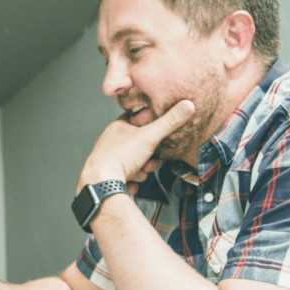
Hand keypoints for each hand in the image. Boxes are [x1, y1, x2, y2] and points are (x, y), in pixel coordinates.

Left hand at [77, 100, 194, 192]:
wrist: (102, 183)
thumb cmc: (121, 157)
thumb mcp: (150, 136)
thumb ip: (169, 122)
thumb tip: (187, 106)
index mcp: (117, 127)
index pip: (137, 121)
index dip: (149, 130)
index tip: (155, 137)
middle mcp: (110, 142)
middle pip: (139, 147)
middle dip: (148, 158)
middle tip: (148, 161)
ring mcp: (108, 160)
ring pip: (134, 164)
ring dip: (140, 172)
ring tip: (136, 173)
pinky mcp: (107, 176)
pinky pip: (125, 179)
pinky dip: (130, 182)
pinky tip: (129, 183)